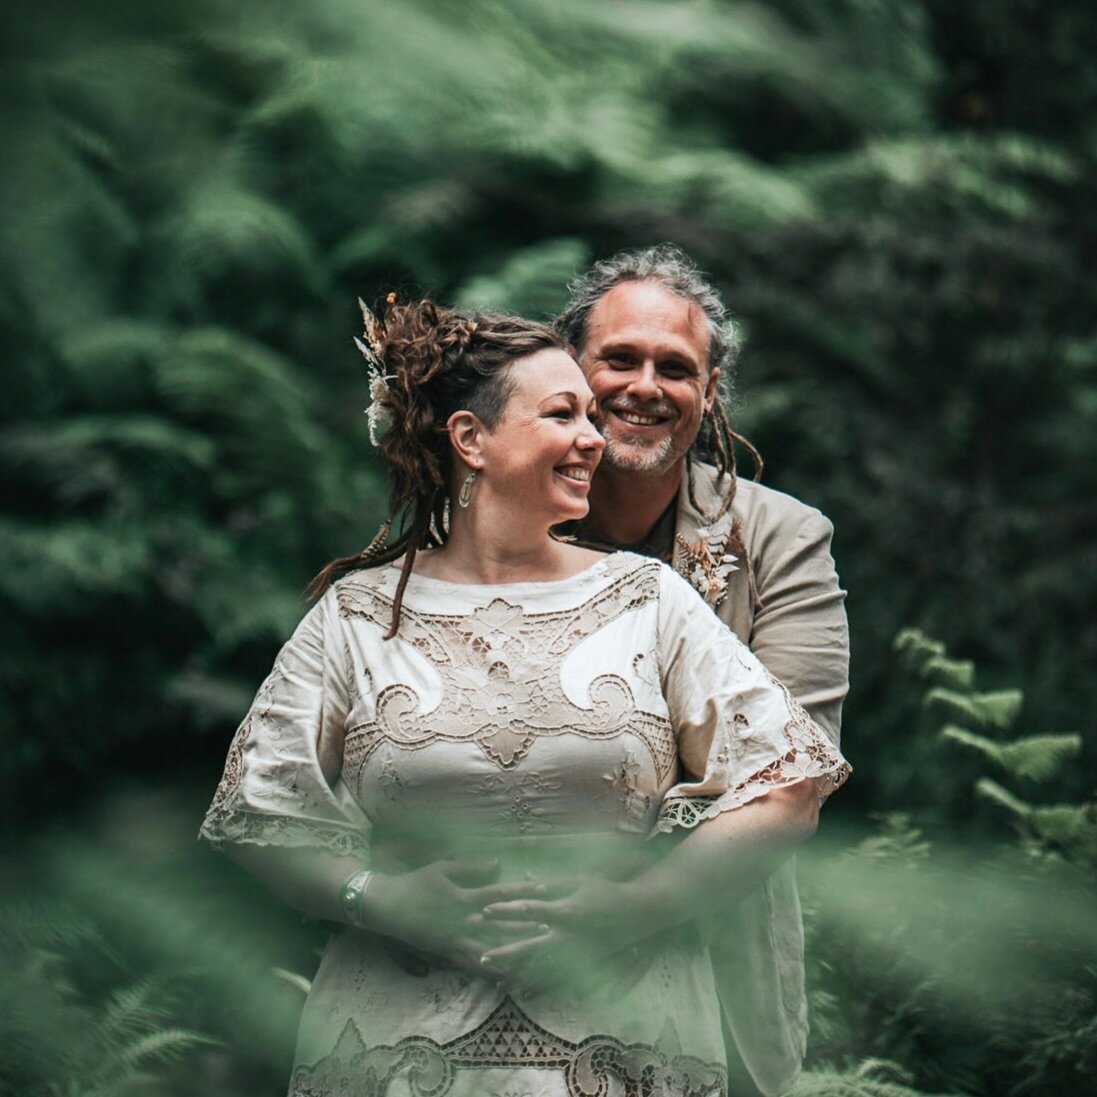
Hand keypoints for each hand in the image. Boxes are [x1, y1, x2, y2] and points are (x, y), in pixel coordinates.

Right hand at [361, 860, 545, 974]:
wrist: (388, 907)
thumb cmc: (416, 883)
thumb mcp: (442, 868)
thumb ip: (471, 868)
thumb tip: (497, 863)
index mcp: (465, 896)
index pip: (499, 893)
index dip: (522, 891)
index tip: (543, 889)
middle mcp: (464, 919)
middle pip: (501, 923)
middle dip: (526, 925)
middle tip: (550, 926)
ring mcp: (457, 939)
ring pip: (490, 947)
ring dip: (513, 949)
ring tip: (535, 953)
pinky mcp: (448, 953)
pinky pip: (472, 964)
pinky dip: (490, 971)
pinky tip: (506, 976)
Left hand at [479, 875, 662, 994]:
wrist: (639, 913)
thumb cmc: (607, 891)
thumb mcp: (579, 881)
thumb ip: (550, 883)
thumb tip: (524, 877)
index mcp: (565, 910)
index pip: (529, 910)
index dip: (505, 910)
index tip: (485, 910)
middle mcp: (567, 935)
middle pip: (529, 946)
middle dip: (505, 952)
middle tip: (482, 957)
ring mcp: (576, 952)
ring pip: (541, 965)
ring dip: (520, 970)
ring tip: (498, 976)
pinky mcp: (584, 963)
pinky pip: (558, 975)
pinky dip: (540, 981)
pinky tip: (525, 986)